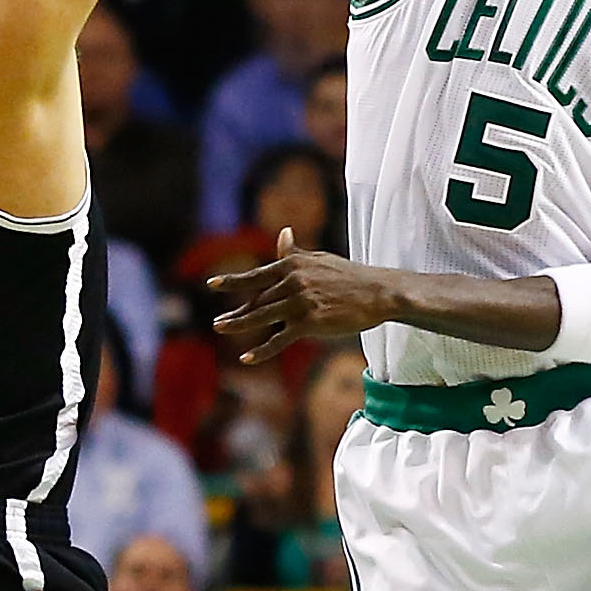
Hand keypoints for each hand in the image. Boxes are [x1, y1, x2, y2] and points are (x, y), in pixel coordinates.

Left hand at [209, 227, 395, 362]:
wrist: (377, 292)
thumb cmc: (348, 276)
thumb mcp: (319, 259)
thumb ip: (294, 253)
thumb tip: (282, 234)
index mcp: (293, 265)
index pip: (257, 275)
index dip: (233, 281)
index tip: (213, 285)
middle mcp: (293, 281)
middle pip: (258, 300)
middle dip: (236, 312)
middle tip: (217, 323)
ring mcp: (300, 302)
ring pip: (263, 316)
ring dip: (240, 324)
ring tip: (222, 330)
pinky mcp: (310, 323)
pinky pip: (280, 338)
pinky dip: (262, 349)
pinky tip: (247, 357)